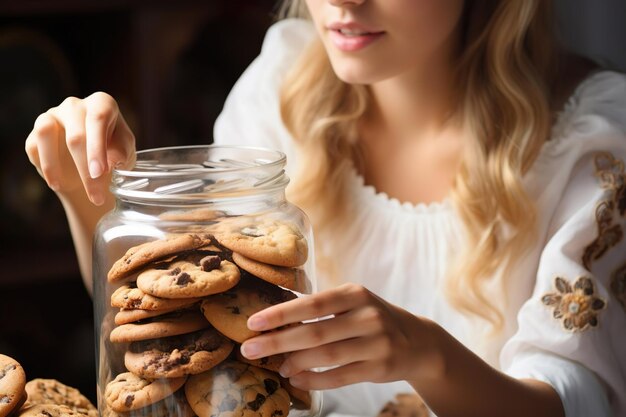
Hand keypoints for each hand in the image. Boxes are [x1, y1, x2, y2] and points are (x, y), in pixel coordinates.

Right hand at [25, 92, 135, 205]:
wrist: (93, 168)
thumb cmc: (113, 154)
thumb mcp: (125, 153)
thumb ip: (120, 153)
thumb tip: (111, 161)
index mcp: (101, 104)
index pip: (98, 118)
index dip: (97, 147)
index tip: (99, 172)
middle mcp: (75, 105)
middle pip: (75, 134)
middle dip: (85, 170)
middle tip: (96, 196)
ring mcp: (52, 116)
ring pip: (45, 131)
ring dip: (54, 165)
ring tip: (64, 188)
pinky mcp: (35, 132)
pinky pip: (33, 146)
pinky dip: (45, 167)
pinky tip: (58, 183)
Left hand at [240, 283, 443, 390]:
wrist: (417, 341)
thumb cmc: (372, 318)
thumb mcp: (353, 303)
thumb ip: (322, 309)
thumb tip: (275, 321)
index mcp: (355, 293)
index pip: (312, 303)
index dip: (280, 314)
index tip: (253, 323)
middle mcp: (367, 315)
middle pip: (315, 332)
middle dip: (278, 342)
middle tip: (249, 349)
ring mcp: (376, 342)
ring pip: (326, 356)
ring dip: (295, 363)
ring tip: (277, 366)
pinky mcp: (379, 367)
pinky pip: (339, 377)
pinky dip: (314, 380)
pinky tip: (297, 379)